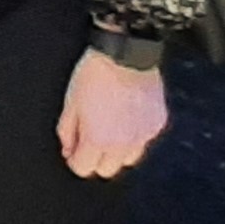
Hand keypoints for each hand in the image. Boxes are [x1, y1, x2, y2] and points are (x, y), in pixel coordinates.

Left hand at [57, 49, 166, 177]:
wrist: (125, 53)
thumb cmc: (95, 73)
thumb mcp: (70, 101)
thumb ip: (67, 131)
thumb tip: (68, 149)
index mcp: (98, 139)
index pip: (84, 169)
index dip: (75, 159)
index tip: (73, 150)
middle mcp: (123, 143)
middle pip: (107, 170)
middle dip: (96, 159)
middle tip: (91, 139)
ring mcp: (144, 135)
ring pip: (129, 159)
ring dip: (117, 151)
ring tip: (111, 129)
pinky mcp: (157, 123)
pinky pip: (144, 140)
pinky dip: (135, 134)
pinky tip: (127, 117)